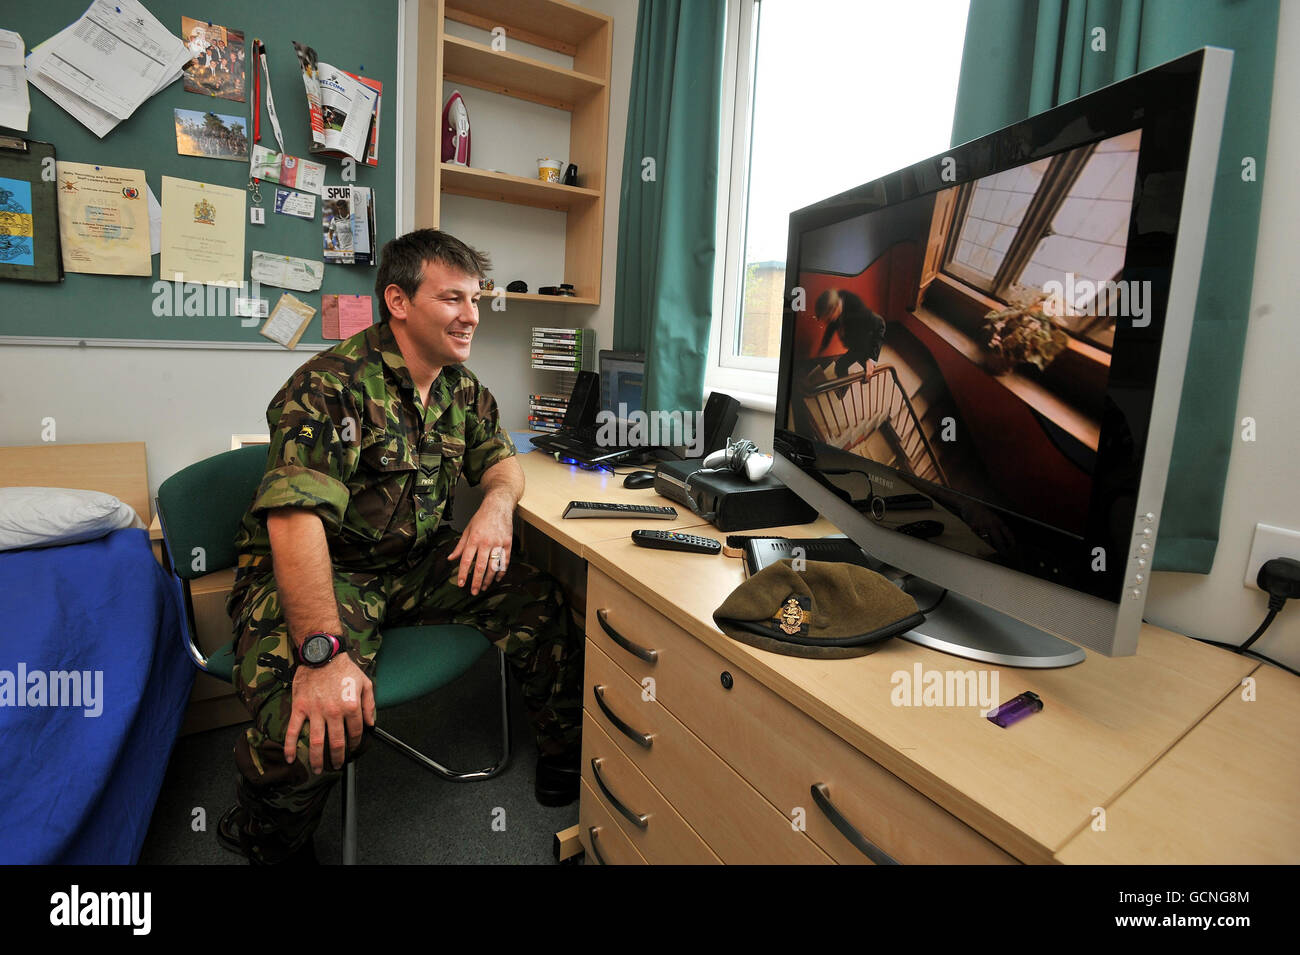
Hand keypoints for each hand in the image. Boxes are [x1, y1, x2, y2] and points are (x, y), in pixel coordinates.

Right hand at [284, 654, 375, 773]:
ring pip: (316, 741)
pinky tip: (290, 758)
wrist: (322, 655)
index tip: (353, 749)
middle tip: (336, 766)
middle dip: (337, 758)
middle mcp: (334, 712)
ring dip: (316, 759)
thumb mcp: (365, 683)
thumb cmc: (344, 669)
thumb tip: (371, 724)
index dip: (355, 743)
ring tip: (317, 769)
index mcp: (351, 706)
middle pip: (336, 742)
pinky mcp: (300, 708)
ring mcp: (315, 711)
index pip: (355, 732)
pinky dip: (290, 746)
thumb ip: (369, 705)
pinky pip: (293, 730)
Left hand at [448, 494, 513, 594]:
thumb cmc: (481, 517)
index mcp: (474, 539)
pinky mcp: (508, 543)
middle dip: (476, 581)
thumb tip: (451, 558)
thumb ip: (460, 546)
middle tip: (473, 591)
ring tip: (483, 587)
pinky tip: (497, 579)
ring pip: (494, 566)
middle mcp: (486, 542)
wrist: (498, 506)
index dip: (463, 573)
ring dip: (489, 579)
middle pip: (481, 566)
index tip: (461, 584)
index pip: (467, 560)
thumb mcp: (467, 529)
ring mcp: (498, 543)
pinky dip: (501, 572)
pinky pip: (505, 561)